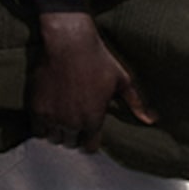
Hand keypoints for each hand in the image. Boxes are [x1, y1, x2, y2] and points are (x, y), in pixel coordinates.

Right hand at [28, 15, 155, 151]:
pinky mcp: (36, 108)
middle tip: (74, 120)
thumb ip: (135, 104)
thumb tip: (152, 120)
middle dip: (74, 135)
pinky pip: (36, 130)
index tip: (89, 132)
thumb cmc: (98, 59)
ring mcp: (53, 117)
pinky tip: (48, 115)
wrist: (69, 42)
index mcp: (93, 120)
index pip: (90, 147)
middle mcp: (72, 123)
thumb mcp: (122, 80)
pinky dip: (42, 126)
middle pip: (71, 143)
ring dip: (57, 132)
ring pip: (54, 138)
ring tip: (61, 119)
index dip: (90, 140)